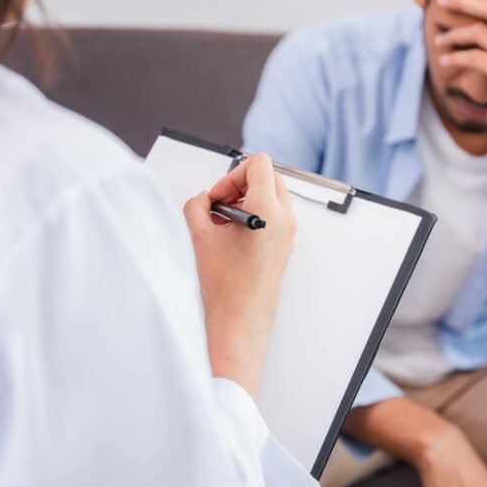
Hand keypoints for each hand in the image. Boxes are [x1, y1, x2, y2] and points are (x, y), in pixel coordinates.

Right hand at [183, 154, 296, 396]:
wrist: (239, 322)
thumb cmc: (223, 287)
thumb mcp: (199, 235)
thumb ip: (197, 205)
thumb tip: (204, 199)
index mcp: (268, 211)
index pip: (259, 164)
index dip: (232, 174)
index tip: (218, 196)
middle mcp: (285, 220)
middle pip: (269, 176)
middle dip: (241, 184)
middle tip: (220, 204)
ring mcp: (289, 234)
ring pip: (273, 196)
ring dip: (248, 199)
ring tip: (223, 222)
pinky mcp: (285, 247)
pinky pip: (275, 216)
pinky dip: (255, 215)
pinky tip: (232, 236)